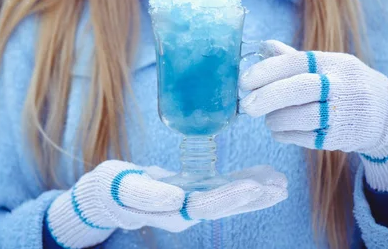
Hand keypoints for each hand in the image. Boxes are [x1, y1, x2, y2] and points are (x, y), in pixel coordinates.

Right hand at [47, 160, 287, 247]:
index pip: (208, 206)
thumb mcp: (124, 188)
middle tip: (280, 185)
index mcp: (173, 212)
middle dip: (254, 197)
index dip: (232, 196)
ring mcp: (191, 202)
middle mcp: (186, 211)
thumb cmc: (113, 188)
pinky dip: (241, 181)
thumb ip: (149, 194)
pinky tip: (261, 175)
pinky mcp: (192, 192)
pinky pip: (221, 188)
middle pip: (226, 206)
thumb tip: (178, 200)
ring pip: (228, 198)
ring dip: (255, 191)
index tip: (255, 186)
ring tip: (279, 181)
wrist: (107, 195)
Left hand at [239, 40, 387, 191]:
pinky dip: (286, 136)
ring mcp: (344, 112)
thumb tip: (262, 46)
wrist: (386, 113)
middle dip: (267, 97)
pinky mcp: (342, 137)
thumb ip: (293, 58)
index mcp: (333, 62)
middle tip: (246, 106)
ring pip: (301, 117)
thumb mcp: (327, 65)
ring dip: (276, 119)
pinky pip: (306, 139)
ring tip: (267, 119)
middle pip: (299, 89)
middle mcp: (341, 85)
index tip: (244, 81)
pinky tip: (279, 131)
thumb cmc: (344, 85)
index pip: (296, 61)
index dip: (267, 70)